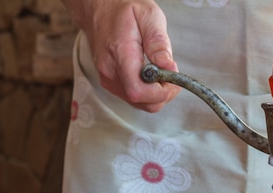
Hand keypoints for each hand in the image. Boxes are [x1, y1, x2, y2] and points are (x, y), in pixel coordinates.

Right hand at [64, 0, 180, 111]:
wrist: (99, 9)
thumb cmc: (124, 10)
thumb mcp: (148, 15)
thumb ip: (158, 42)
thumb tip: (168, 67)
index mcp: (120, 54)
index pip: (138, 90)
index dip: (160, 92)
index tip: (172, 79)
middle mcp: (110, 72)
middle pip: (142, 102)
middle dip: (164, 94)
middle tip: (172, 76)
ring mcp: (109, 80)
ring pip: (141, 104)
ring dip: (158, 94)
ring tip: (163, 73)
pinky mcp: (112, 83)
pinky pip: (135, 99)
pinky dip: (149, 93)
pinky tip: (153, 76)